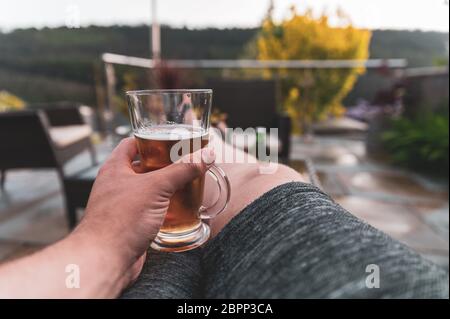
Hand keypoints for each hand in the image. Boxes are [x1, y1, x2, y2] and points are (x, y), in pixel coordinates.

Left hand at [71, 137, 214, 288]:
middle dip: (163, 165)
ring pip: (147, 190)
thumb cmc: (122, 219)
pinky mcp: (130, 224)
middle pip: (142, 167)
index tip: (169, 140)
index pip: (131, 144)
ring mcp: (122, 205)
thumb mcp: (157, 187)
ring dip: (165, 188)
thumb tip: (205, 156)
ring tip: (186, 183)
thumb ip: (183, 170)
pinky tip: (179, 209)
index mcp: (115, 168)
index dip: (150, 140)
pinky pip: (148, 210)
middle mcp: (116, 184)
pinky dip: (163, 208)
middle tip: (183, 163)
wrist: (106, 258)